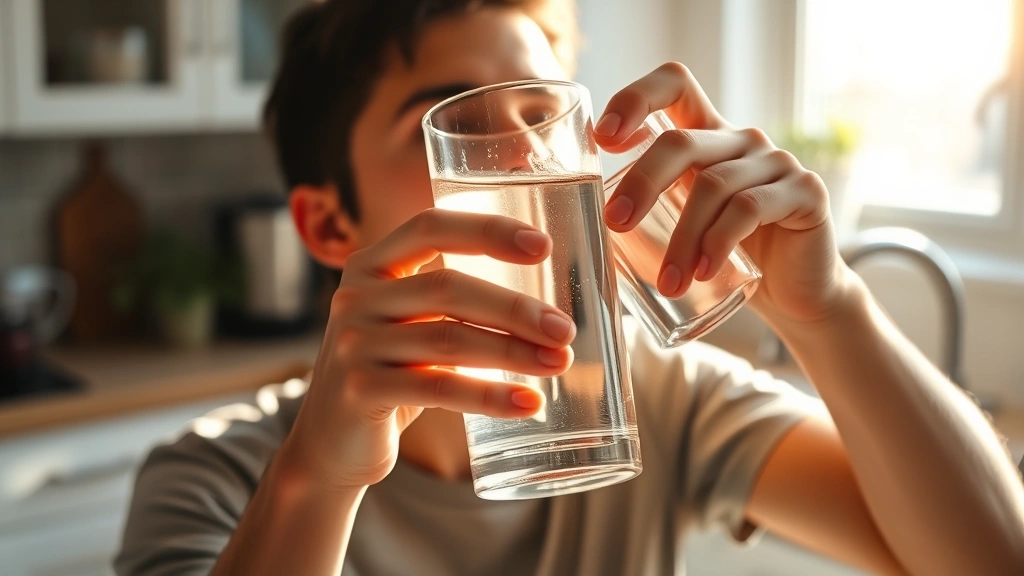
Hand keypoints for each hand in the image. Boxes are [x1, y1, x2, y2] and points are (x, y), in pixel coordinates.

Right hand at [283, 209, 575, 489]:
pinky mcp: (361, 391)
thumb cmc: (390, 374)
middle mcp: (355, 297)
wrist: (331, 446)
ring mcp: (354, 344)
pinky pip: (440, 388)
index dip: (487, 230)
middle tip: (565, 329)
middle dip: (515, 308)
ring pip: (449, 339)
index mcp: (370, 265)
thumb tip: (545, 302)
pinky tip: (529, 403)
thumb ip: (450, 299)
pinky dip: (491, 395)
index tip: (543, 246)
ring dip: (514, 352)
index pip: (430, 226)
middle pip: (449, 287)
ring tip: (559, 363)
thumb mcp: (407, 325)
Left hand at [595, 62, 854, 326]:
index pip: (674, 84)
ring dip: (682, 239)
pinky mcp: (806, 192)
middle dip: (642, 182)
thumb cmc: (724, 257)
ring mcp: (776, 163)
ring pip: (713, 185)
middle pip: (682, 140)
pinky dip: (718, 243)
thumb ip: (646, 209)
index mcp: (706, 136)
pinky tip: (703, 272)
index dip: (635, 98)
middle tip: (615, 224)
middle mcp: (741, 140)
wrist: (795, 293)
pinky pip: (750, 209)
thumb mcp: (680, 224)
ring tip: (667, 283)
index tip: (603, 139)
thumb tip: (573, 218)